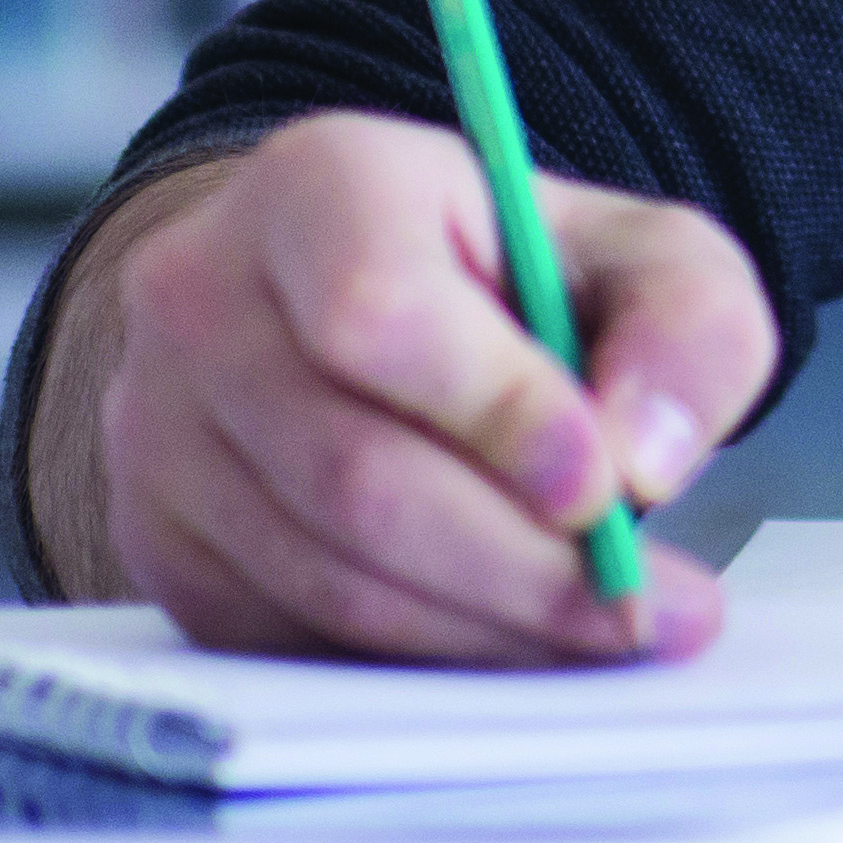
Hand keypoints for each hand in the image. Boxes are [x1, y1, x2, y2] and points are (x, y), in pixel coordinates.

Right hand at [32, 114, 774, 663]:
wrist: (367, 307)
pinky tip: (505, 643)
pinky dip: (410, 657)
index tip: (603, 487)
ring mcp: (155, 427)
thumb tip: (642, 456)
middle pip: (352, 471)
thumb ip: (688, 328)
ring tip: (600, 633)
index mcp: (321, 186)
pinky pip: (281, 632)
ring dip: (479, 627)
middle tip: (638, 607)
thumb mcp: (647, 256)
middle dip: (516, 563)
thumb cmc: (513, 275)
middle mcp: (202, 297)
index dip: (496, 413)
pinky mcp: (154, 538)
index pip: (379, 312)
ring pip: (322, 570)